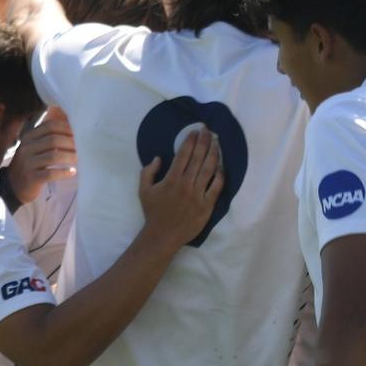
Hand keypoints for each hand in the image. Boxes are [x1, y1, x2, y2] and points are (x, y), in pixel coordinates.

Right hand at [6, 108, 76, 205]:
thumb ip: (48, 138)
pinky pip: (51, 173)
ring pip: (54, 156)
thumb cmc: (30, 164)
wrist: (13, 186)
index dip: (67, 129)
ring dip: (70, 157)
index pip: (50, 126)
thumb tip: (73, 130)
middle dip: (71, 143)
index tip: (79, 134)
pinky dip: (64, 172)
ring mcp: (28, 163)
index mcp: (29, 137)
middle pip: (54, 140)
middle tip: (83, 148)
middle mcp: (27, 147)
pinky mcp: (32, 178)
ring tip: (79, 159)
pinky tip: (72, 172)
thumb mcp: (34, 147)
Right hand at [137, 129, 222, 249]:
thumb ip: (148, 172)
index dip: (191, 141)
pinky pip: (217, 187)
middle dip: (205, 141)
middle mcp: (186, 184)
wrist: (163, 235)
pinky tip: (222, 166)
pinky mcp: (207, 206)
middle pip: (199, 158)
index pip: (184, 154)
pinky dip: (220, 175)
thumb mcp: (143, 191)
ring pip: (209, 169)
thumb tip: (158, 158)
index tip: (195, 131)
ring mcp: (198, 195)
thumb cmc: (153, 212)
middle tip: (208, 130)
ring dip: (214, 153)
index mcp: (171, 179)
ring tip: (217, 142)